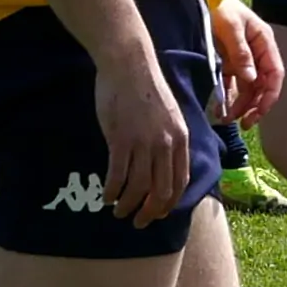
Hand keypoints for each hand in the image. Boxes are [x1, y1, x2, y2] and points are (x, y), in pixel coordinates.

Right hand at [93, 46, 192, 225]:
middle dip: (150, 212)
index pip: (180, 182)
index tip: (159, 213)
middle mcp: (165, 145)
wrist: (129, 64)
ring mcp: (143, 143)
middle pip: (161, 191)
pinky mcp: (121, 139)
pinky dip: (112, 191)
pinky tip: (107, 197)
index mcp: (180, 139)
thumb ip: (169, 139)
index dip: (169, 203)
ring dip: (128, 206)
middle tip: (139, 222)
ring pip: (139, 188)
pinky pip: (118, 175)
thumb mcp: (170, 115)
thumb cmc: (147, 88)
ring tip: (119, 212)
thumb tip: (164, 162)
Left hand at [211, 0, 284, 126]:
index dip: (270, 95)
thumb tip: (252, 80)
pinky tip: (220, 109)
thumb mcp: (229, 27)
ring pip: (248, 88)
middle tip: (243, 124)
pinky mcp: (229, 61)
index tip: (259, 112)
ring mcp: (243, 58)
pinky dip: (228, 97)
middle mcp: (257, 52)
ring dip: (240, 105)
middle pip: (262, 85)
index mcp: (264, 41)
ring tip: (226, 119)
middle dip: (254, 105)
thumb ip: (241, 53)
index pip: (275, 73)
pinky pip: (233, 84)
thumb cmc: (217, 5)